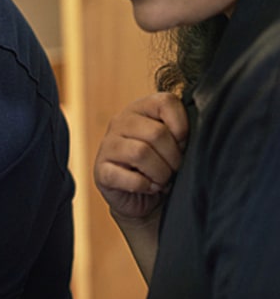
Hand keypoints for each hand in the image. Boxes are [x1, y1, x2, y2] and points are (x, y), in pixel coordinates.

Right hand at [93, 92, 187, 225]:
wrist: (142, 196)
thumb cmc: (164, 164)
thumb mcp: (176, 142)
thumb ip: (184, 130)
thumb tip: (198, 132)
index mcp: (141, 108)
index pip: (166, 102)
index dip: (182, 126)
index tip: (183, 143)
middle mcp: (120, 122)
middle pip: (156, 132)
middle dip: (173, 156)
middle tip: (175, 168)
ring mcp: (107, 146)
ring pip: (140, 153)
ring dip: (160, 173)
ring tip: (163, 180)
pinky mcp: (101, 171)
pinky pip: (129, 177)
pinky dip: (146, 186)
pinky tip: (149, 187)